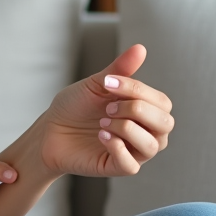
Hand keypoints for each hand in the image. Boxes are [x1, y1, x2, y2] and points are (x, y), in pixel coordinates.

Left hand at [36, 44, 173, 177]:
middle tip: (108, 107)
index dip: (139, 91)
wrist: (49, 129)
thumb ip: (120, 70)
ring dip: (127, 129)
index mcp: (144, 111)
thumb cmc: (75, 106)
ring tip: (103, 122)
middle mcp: (144, 132)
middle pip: (166, 123)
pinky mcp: (116, 167)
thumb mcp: (96, 84)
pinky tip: (101, 136)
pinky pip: (131, 165)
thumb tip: (140, 48)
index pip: (162, 102)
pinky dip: (118, 147)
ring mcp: (132, 151)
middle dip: (137, 110)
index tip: (108, 84)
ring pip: (153, 146)